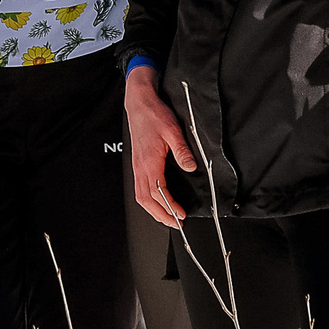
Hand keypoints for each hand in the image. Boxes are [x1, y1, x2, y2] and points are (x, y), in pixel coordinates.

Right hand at [126, 65, 195, 228]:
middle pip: (147, 200)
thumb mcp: (173, 130)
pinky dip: (148, 201)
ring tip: (167, 218)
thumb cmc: (154, 115)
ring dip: (154, 210)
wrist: (139, 104)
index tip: (181, 214)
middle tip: (176, 224)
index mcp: (149, 161)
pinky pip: (139, 189)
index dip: (170, 206)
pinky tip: (156, 202)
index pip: (158, 191)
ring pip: (141, 196)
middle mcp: (141, 167)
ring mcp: (137, 166)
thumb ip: (182, 151)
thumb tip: (191, 167)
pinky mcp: (138, 164)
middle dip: (161, 215)